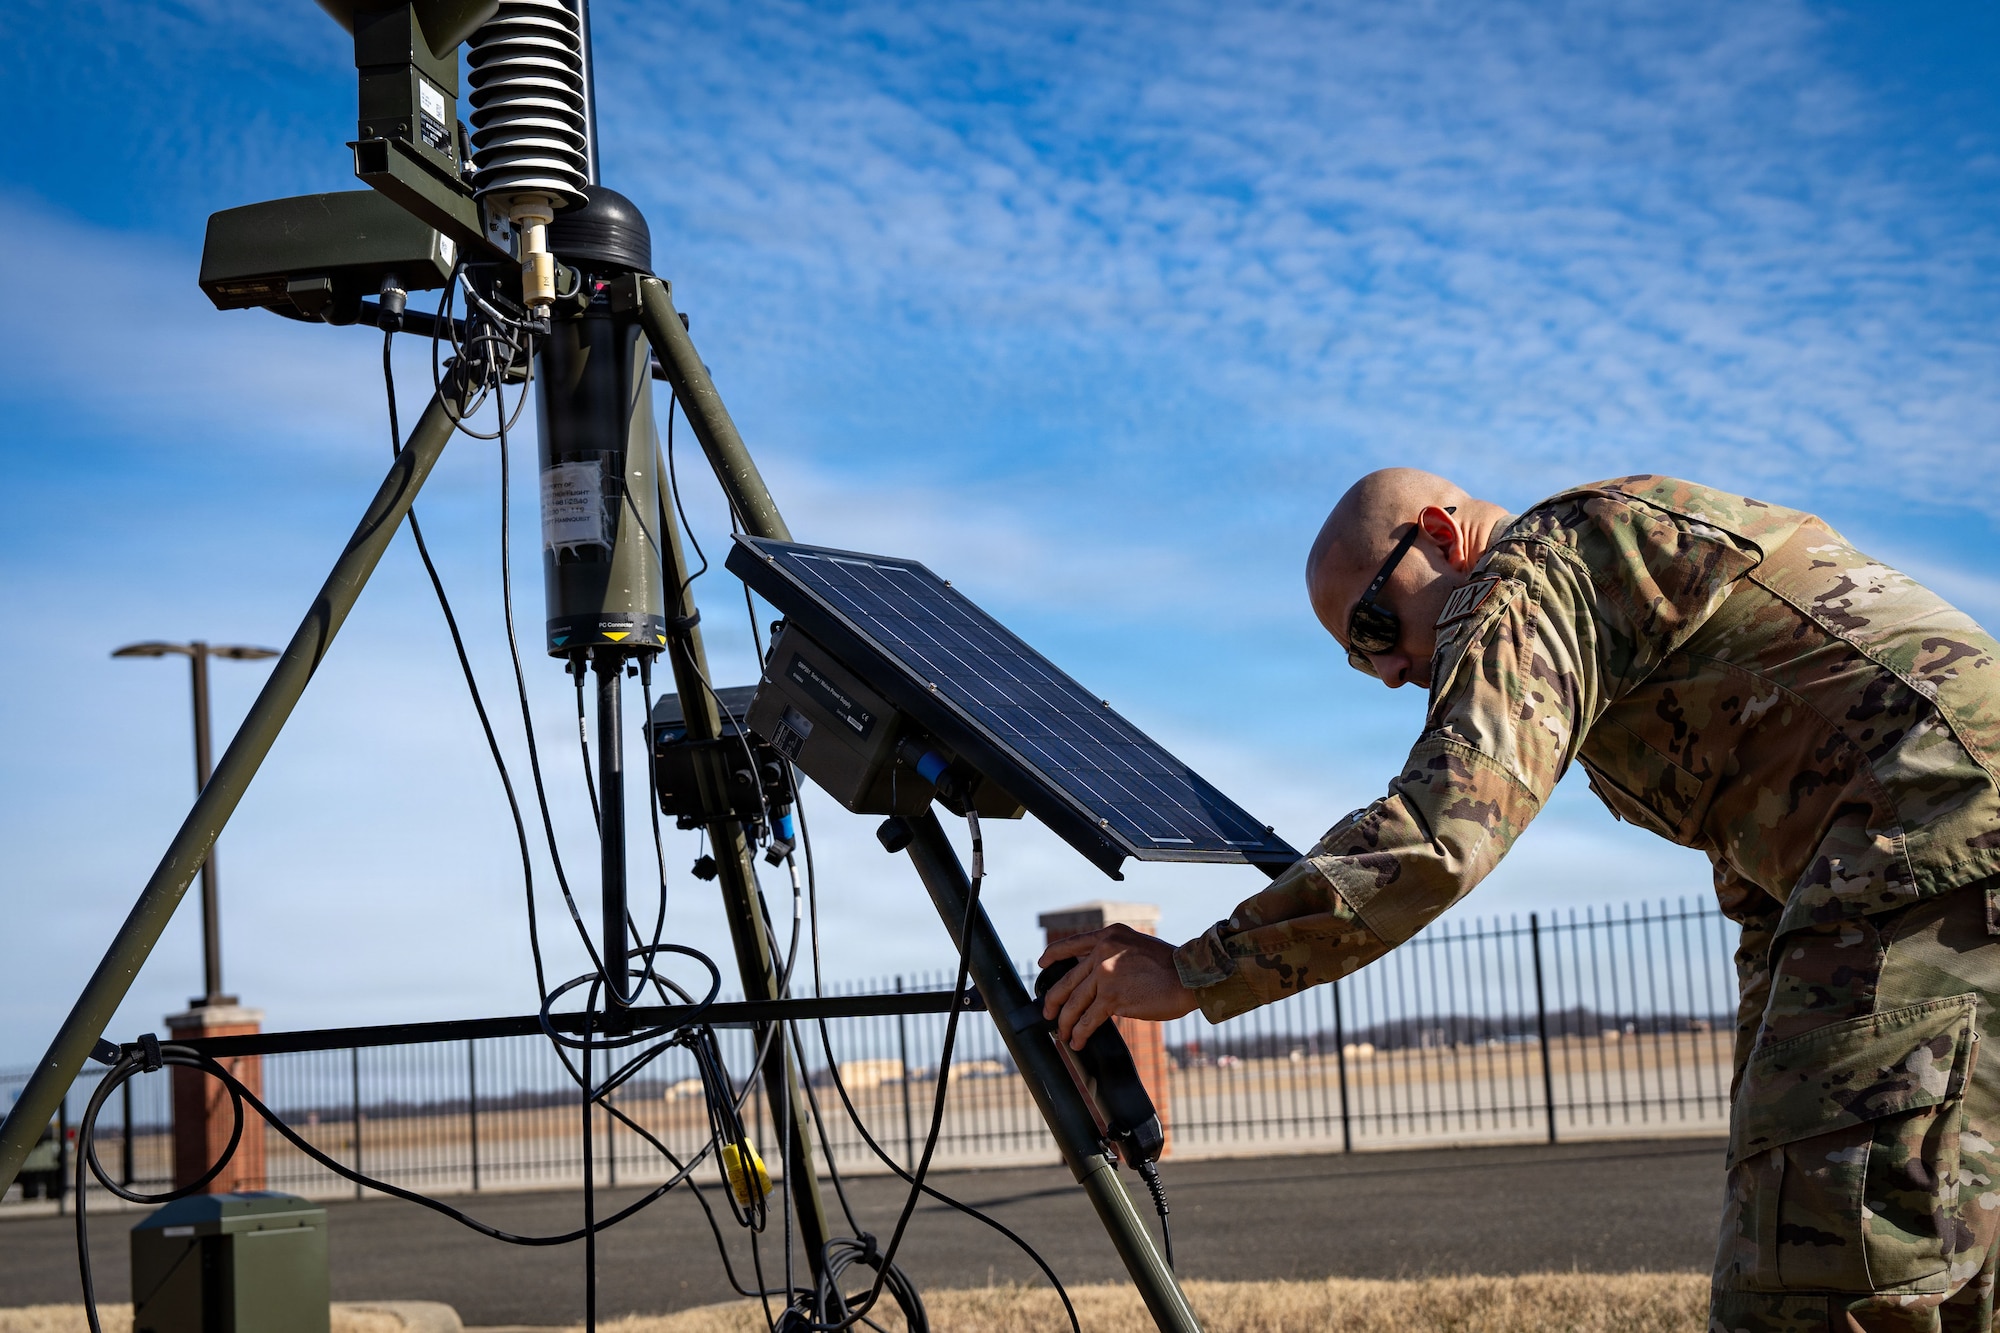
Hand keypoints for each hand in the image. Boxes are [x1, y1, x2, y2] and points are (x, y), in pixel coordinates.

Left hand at [1037, 924, 1197, 1049]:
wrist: (1188, 975)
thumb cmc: (1170, 966)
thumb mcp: (1136, 946)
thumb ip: (1114, 954)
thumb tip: (1097, 976)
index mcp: (1108, 936)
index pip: (1071, 944)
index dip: (1053, 955)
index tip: (1042, 964)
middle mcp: (1103, 952)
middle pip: (1067, 981)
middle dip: (1053, 1001)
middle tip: (1048, 1013)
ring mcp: (1105, 975)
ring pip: (1074, 1003)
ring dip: (1065, 1023)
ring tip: (1063, 1035)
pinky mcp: (1112, 998)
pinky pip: (1088, 1019)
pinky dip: (1079, 1033)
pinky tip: (1077, 1041)